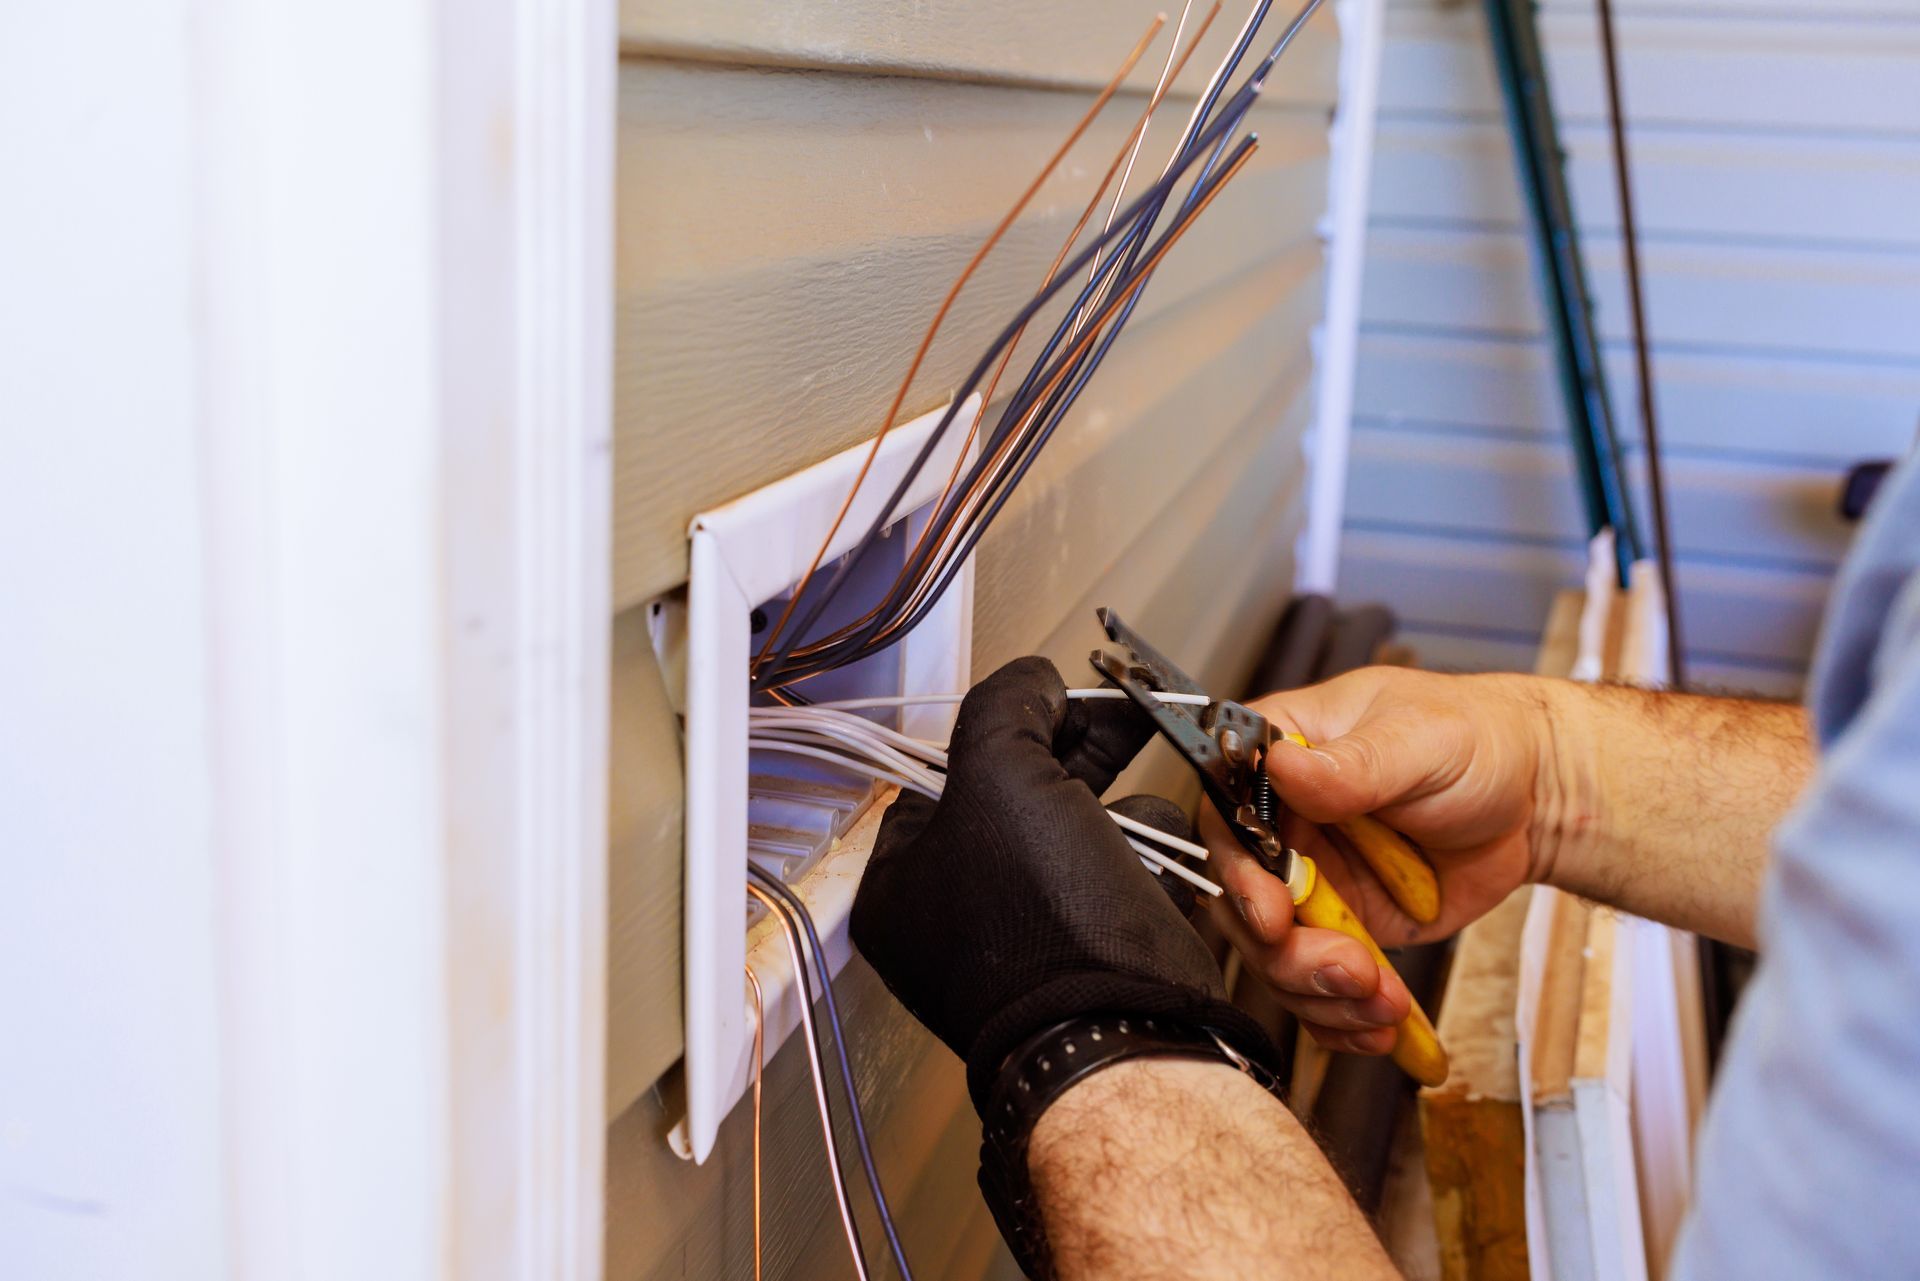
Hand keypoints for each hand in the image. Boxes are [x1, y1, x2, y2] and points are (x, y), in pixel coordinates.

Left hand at [850, 656, 1274, 1108]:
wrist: (1128, 1035)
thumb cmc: (1041, 917)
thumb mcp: (1002, 777)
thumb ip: (1006, 708)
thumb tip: (1033, 679)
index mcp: (902, 884)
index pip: (944, 773)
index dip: (1005, 729)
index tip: (1055, 700)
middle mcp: (957, 915)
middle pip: (1022, 795)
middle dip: (1080, 760)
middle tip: (1129, 716)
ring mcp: (1030, 936)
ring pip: (1086, 830)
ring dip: (1124, 819)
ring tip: (1133, 834)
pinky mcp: (1099, 953)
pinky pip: (1127, 876)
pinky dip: (1151, 867)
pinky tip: (1159, 876)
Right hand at [1203, 667, 1554, 1055]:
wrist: (1531, 799)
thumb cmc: (1473, 742)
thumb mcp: (1417, 742)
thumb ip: (1352, 765)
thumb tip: (1285, 767)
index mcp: (1280, 759)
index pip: (1227, 819)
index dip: (1239, 874)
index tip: (1271, 913)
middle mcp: (1281, 827)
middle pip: (1243, 904)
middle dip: (1289, 952)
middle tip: (1346, 969)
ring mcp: (1310, 885)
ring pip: (1277, 959)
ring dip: (1322, 994)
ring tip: (1382, 1001)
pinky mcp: (1343, 930)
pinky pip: (1320, 988)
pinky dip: (1343, 1017)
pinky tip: (1378, 1024)